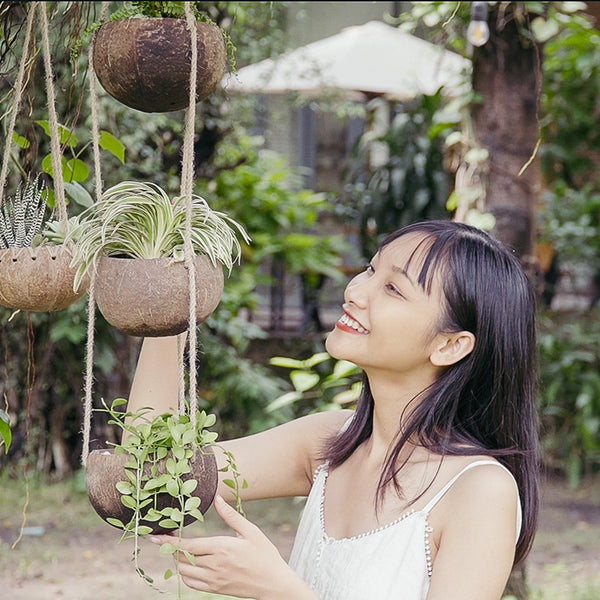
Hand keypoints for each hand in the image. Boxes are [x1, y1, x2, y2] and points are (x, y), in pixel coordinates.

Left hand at [151, 495, 315, 599]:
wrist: (273, 583)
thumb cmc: (264, 554)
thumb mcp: (251, 531)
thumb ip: (231, 516)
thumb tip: (218, 499)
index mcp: (221, 548)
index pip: (187, 544)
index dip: (169, 540)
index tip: (155, 536)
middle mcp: (214, 565)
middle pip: (181, 558)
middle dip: (172, 548)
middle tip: (169, 537)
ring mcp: (213, 579)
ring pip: (184, 571)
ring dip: (178, 560)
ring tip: (181, 549)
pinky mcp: (215, 589)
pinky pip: (191, 583)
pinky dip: (185, 574)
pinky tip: (190, 564)